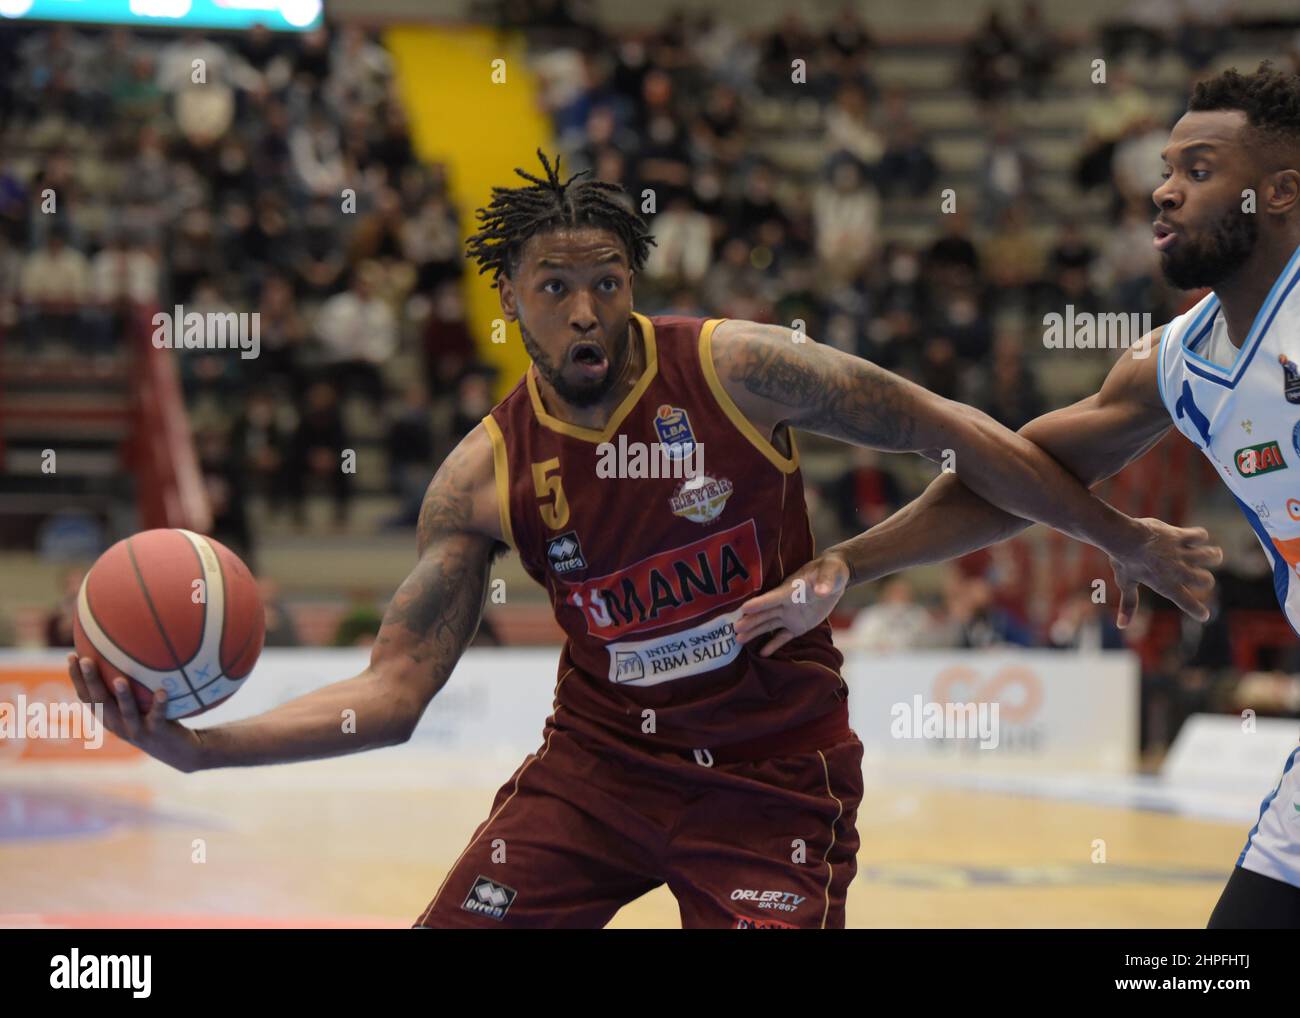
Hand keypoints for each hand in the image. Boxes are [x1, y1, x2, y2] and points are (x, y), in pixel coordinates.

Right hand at [67, 654, 205, 772]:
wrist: (179, 751)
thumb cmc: (157, 718)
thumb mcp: (141, 701)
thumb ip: (134, 681)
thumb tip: (130, 646)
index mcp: (109, 716)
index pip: (86, 696)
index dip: (76, 678)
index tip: (71, 655)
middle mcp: (118, 724)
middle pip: (99, 702)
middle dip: (91, 681)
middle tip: (86, 660)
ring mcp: (136, 730)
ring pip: (126, 712)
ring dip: (123, 696)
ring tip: (120, 679)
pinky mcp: (157, 733)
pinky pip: (158, 717)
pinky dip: (160, 704)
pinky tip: (163, 691)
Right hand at [734, 553, 850, 656]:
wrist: (833, 579)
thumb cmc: (830, 571)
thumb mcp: (830, 573)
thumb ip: (825, 582)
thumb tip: (821, 591)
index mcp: (791, 590)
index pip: (773, 598)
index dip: (760, 603)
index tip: (744, 608)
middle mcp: (786, 603)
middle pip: (765, 613)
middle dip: (751, 620)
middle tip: (735, 628)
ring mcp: (789, 615)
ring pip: (769, 625)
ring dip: (755, 632)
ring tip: (738, 640)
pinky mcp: (797, 626)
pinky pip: (783, 637)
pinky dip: (773, 645)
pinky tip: (762, 654)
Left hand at [1109, 519, 1221, 627]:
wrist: (1123, 537)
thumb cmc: (1123, 561)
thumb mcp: (1126, 583)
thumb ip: (1128, 604)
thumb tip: (1121, 626)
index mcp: (1166, 585)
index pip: (1188, 603)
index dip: (1198, 611)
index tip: (1203, 615)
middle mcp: (1178, 571)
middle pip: (1206, 580)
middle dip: (1207, 580)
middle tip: (1202, 576)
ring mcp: (1180, 553)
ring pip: (1209, 556)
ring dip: (1213, 555)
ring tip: (1215, 555)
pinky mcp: (1179, 536)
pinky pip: (1200, 535)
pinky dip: (1201, 535)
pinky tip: (1197, 536)